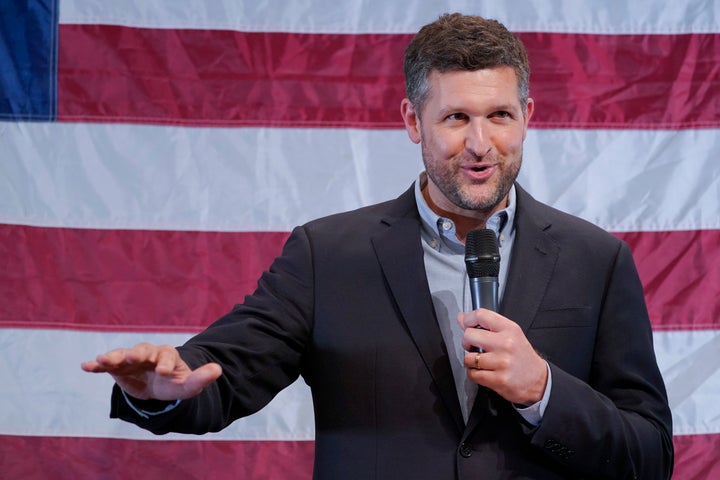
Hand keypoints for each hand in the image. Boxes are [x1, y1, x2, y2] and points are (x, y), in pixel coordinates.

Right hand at [81, 342, 221, 400]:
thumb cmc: (174, 383)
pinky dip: (96, 364)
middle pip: (143, 350)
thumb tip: (218, 370)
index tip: (164, 372)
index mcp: (168, 355)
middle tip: (133, 358)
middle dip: (138, 354)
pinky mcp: (117, 367)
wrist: (157, 385)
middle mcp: (148, 353)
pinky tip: (86, 366)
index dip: (166, 363)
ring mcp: (131, 359)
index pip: (167, 356)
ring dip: (114, 356)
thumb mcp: (188, 386)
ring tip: (103, 360)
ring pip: (122, 355)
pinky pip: (106, 365)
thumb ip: (201, 379)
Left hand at [457, 309, 547, 405]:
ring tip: (481, 361)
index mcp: (510, 329)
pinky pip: (472, 374)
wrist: (538, 380)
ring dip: (470, 361)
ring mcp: (502, 362)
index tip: (466, 324)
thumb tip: (461, 318)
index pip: (481, 315)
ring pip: (468, 358)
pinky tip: (483, 371)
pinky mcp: (498, 379)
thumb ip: (486, 325)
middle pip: (469, 335)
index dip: (468, 319)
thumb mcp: (509, 334)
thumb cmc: (521, 356)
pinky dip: (473, 373)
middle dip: (467, 342)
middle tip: (474, 346)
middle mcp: (506, 344)